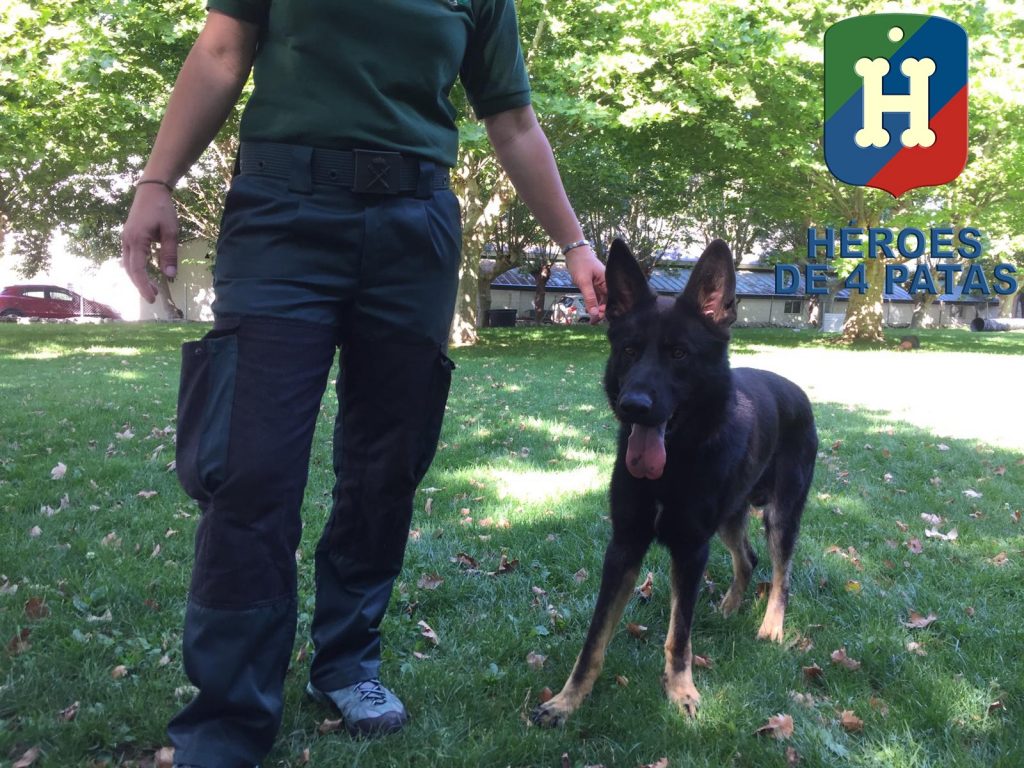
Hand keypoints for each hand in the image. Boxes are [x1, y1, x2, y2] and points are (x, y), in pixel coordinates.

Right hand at [121, 183, 178, 302]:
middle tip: (154, 297)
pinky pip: (129, 257)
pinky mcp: (128, 237)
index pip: (138, 269)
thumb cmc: (163, 209)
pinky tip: (146, 273)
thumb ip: (170, 253)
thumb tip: (170, 276)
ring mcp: (126, 239)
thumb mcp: (171, 231)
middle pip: (130, 269)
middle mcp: (127, 241)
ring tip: (152, 288)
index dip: (143, 285)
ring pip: (128, 264)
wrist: (150, 190)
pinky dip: (136, 268)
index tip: (151, 298)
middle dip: (141, 284)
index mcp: (136, 240)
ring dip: (138, 277)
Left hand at [565, 245, 605, 323]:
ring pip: (601, 300)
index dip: (606, 310)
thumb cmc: (580, 263)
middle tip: (592, 322)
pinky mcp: (594, 284)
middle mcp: (606, 283)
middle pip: (607, 301)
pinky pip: (596, 296)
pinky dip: (593, 303)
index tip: (598, 319)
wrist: (573, 251)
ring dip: (596, 309)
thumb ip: (589, 298)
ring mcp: (600, 284)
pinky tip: (590, 311)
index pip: (611, 299)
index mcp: (608, 282)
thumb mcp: (584, 282)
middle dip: (601, 312)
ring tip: (591, 320)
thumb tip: (594, 313)